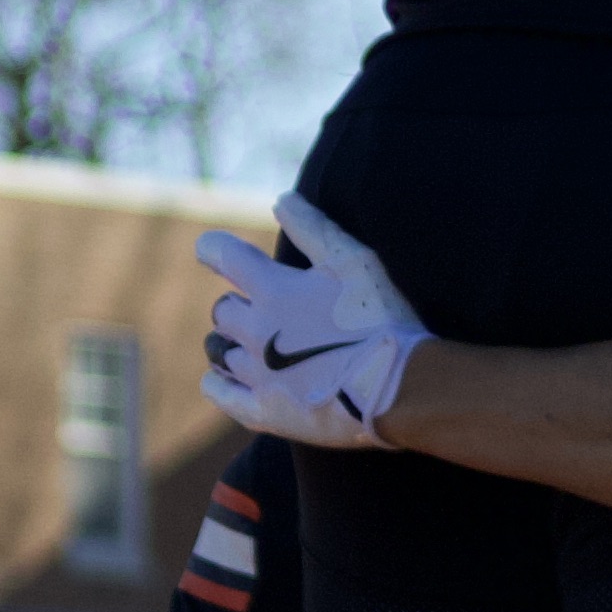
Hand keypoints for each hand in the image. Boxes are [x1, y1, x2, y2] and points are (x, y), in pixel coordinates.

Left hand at [197, 193, 428, 449]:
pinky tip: (226, 380)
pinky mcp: (265, 412)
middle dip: (239, 307)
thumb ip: (314, 228)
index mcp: (274, 289)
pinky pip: (221, 394)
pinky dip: (218, 384)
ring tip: (257, 348)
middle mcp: (256, 330)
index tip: (210, 250)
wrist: (401, 387)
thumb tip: (281, 199)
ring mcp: (258, 374)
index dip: (213, 249)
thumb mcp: (355, 261)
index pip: (221, 255)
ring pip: (219, 351)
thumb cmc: (382, 319)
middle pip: (223, 310)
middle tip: (268, 313)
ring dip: (232, 345)